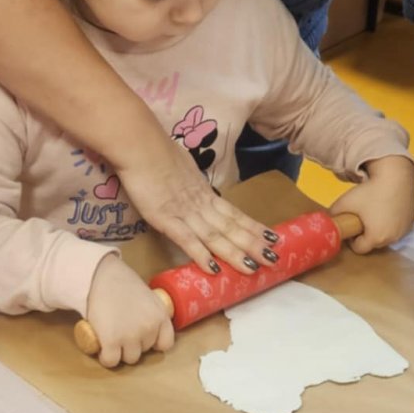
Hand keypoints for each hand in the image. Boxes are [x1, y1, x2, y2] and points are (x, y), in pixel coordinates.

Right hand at [85, 255, 174, 367]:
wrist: (102, 275)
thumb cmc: (123, 283)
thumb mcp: (149, 298)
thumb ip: (152, 314)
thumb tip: (149, 328)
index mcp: (161, 317)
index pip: (165, 344)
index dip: (153, 342)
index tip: (143, 337)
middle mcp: (149, 329)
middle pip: (144, 351)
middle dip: (134, 344)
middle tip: (122, 331)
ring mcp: (130, 336)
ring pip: (129, 359)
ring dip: (120, 352)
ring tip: (112, 338)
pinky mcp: (111, 341)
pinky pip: (111, 361)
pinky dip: (106, 358)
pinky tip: (103, 349)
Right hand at [117, 140, 272, 274]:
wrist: (139, 144)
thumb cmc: (155, 150)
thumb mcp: (181, 167)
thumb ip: (190, 182)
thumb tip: (193, 185)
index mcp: (203, 192)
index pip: (234, 213)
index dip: (253, 227)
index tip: (273, 237)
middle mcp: (199, 203)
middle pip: (231, 227)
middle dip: (253, 244)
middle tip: (274, 259)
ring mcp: (183, 211)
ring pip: (215, 236)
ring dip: (235, 253)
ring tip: (254, 268)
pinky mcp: (165, 218)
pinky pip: (186, 239)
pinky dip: (201, 254)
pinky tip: (213, 269)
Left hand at [332, 155, 413, 252]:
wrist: (395, 175)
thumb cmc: (370, 191)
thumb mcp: (345, 202)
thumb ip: (334, 214)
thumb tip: (329, 220)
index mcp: (375, 238)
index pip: (359, 248)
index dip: (353, 239)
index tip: (353, 226)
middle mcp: (392, 238)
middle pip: (374, 243)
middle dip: (367, 234)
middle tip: (363, 218)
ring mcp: (404, 229)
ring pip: (388, 235)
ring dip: (381, 228)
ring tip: (376, 211)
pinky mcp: (411, 220)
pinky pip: (399, 226)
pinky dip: (392, 221)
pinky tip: (388, 207)